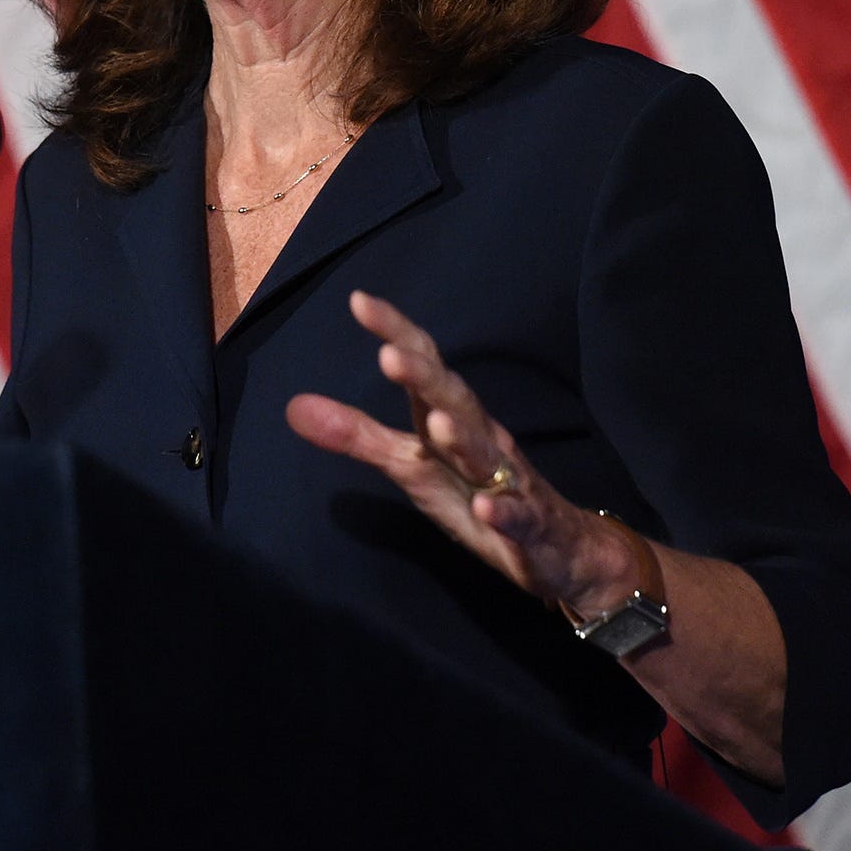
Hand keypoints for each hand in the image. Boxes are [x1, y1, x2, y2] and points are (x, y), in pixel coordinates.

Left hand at [286, 290, 635, 614]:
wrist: (558, 549)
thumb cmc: (476, 495)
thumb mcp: (411, 466)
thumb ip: (356, 437)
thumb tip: (293, 406)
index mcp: (451, 418)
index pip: (425, 367)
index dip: (396, 333)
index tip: (359, 300)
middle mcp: (482, 439)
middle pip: (455, 400)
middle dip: (425, 378)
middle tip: (390, 354)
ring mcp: (509, 482)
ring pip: (487, 455)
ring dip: (463, 437)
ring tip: (435, 422)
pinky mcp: (529, 527)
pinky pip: (517, 518)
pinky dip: (503, 512)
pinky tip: (486, 509)